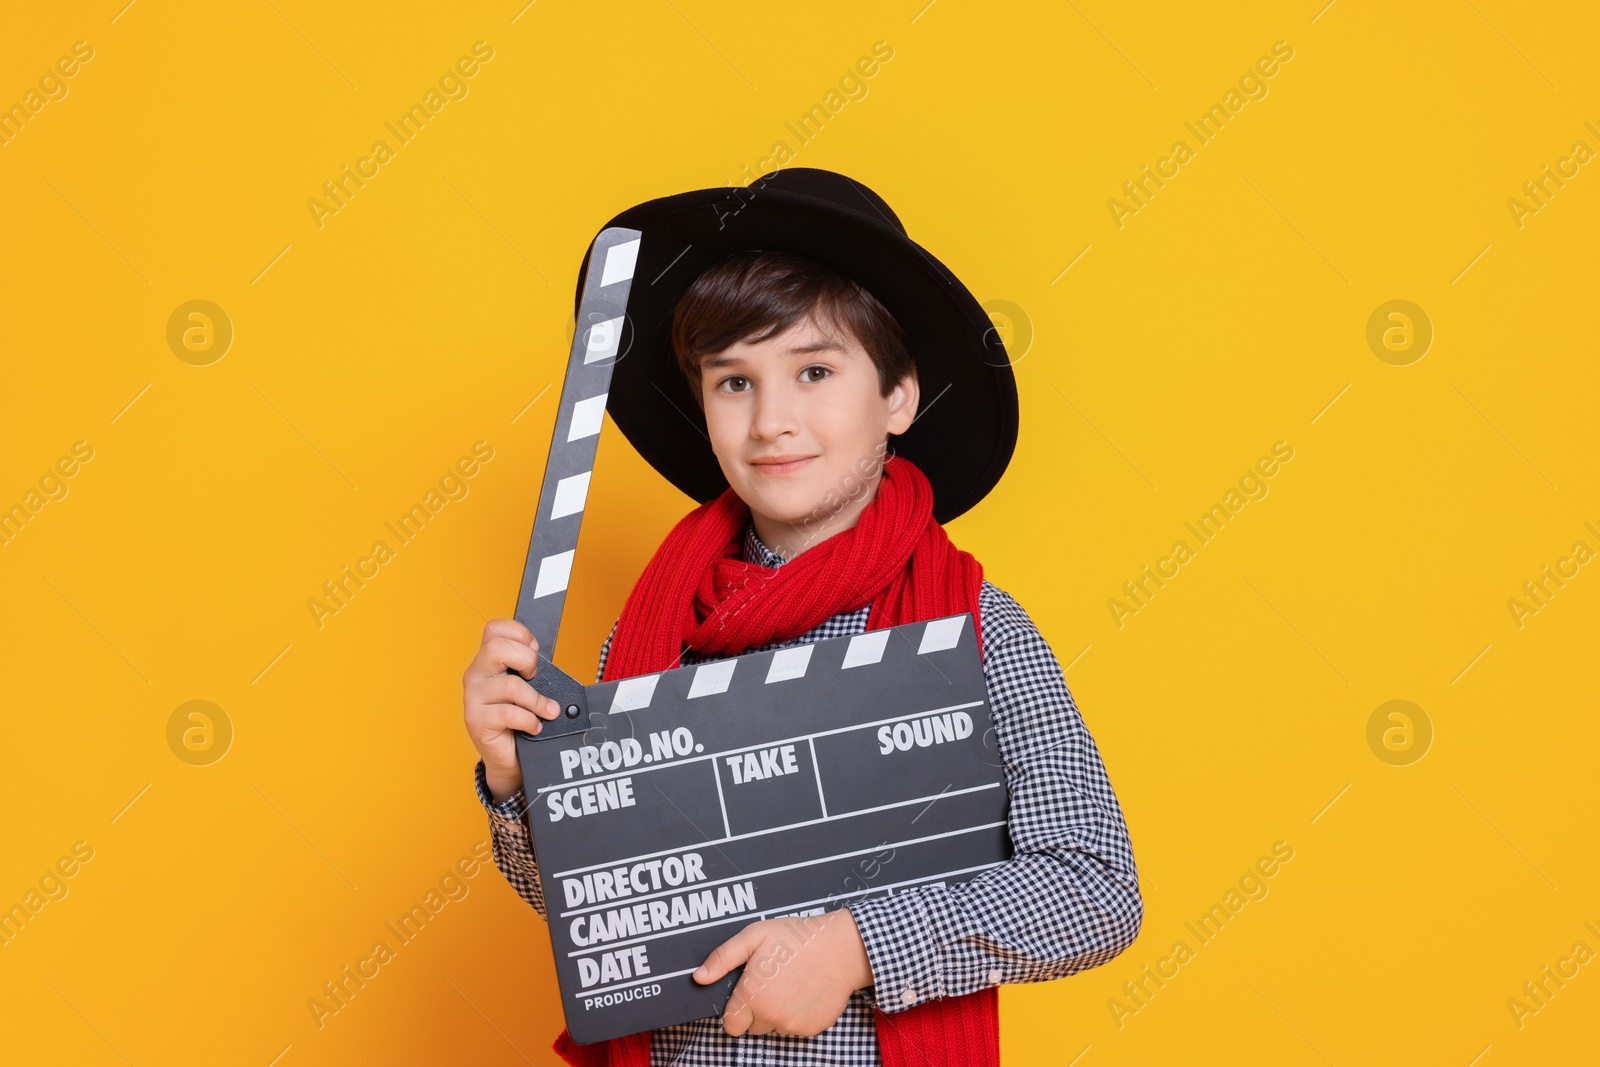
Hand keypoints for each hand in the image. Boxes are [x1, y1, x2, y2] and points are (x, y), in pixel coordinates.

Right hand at [463, 619, 560, 802]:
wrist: (508, 757)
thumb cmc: (519, 719)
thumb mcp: (527, 687)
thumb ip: (530, 670)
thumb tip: (549, 667)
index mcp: (487, 661)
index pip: (494, 629)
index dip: (519, 633)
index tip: (535, 650)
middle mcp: (476, 675)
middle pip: (497, 647)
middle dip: (526, 659)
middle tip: (535, 676)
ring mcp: (473, 697)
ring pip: (510, 685)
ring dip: (537, 700)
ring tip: (547, 712)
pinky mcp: (476, 720)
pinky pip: (509, 714)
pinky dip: (530, 720)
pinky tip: (534, 726)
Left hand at [693, 910, 873, 1037]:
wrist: (842, 948)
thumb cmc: (797, 938)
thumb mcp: (754, 936)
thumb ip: (722, 958)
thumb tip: (698, 977)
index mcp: (752, 996)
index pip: (730, 1024)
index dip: (736, 1009)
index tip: (746, 993)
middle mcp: (771, 1016)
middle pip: (752, 1027)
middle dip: (756, 1010)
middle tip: (771, 982)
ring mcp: (792, 1025)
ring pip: (774, 1028)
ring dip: (776, 1013)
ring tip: (789, 983)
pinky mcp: (811, 1029)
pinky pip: (795, 1028)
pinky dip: (796, 1015)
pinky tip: (804, 991)